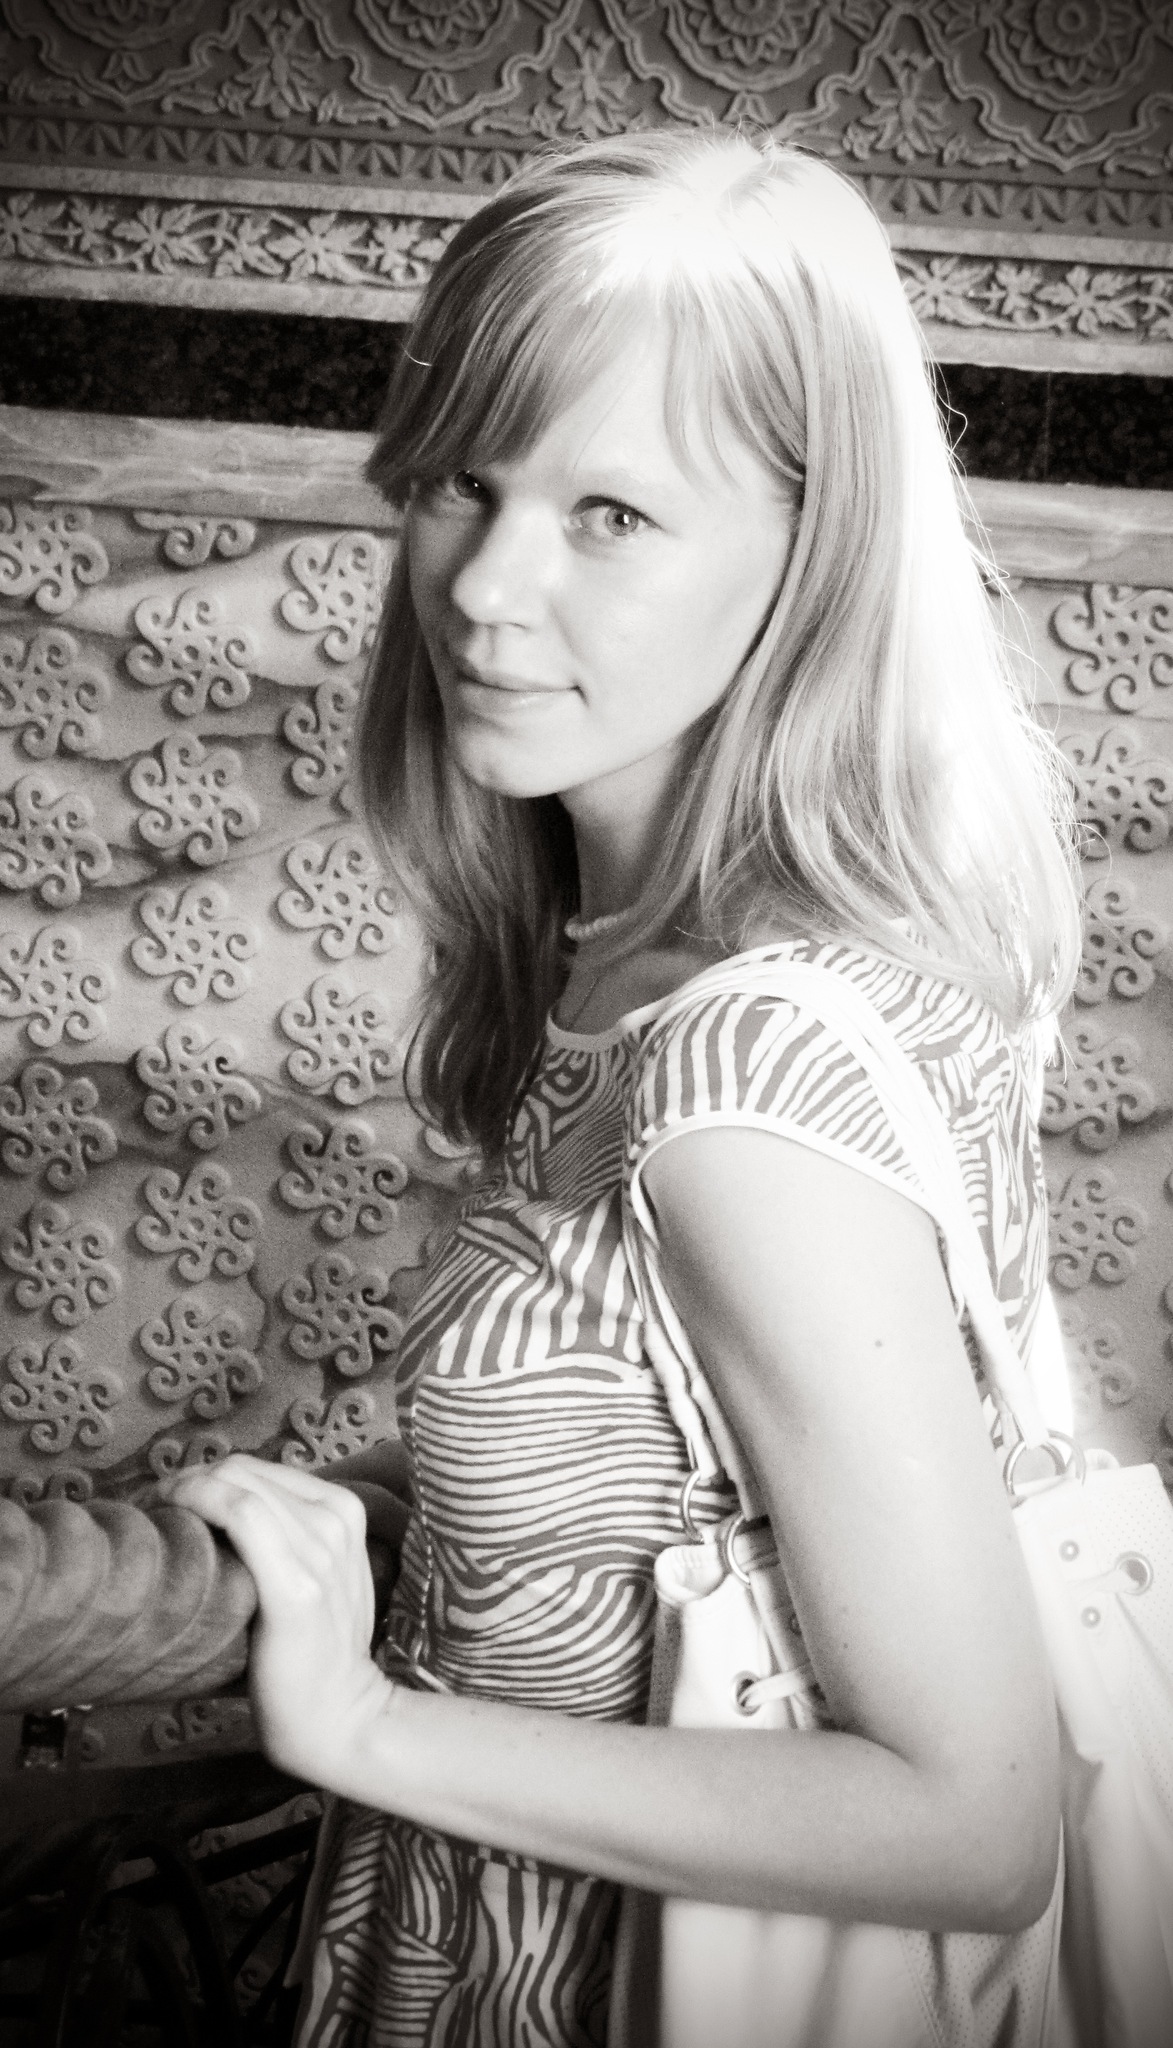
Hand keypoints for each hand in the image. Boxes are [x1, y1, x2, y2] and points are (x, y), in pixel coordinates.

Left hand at [163, 1454, 395, 1786]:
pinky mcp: (296, 1588)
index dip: (208, 1476)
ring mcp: (319, 1553)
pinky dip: (200, 1502)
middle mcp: (335, 1523)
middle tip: (157, 1514)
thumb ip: (291, 1537)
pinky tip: (174, 1520)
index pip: (259, 1469)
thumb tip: (221, 1510)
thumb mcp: (321, 1577)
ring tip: (159, 1523)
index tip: (174, 1501)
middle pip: (243, 1471)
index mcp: (344, 1512)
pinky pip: (241, 1513)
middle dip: (190, 1480)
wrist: (342, 1719)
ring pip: (237, 1484)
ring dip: (185, 1491)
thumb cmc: (316, 1656)